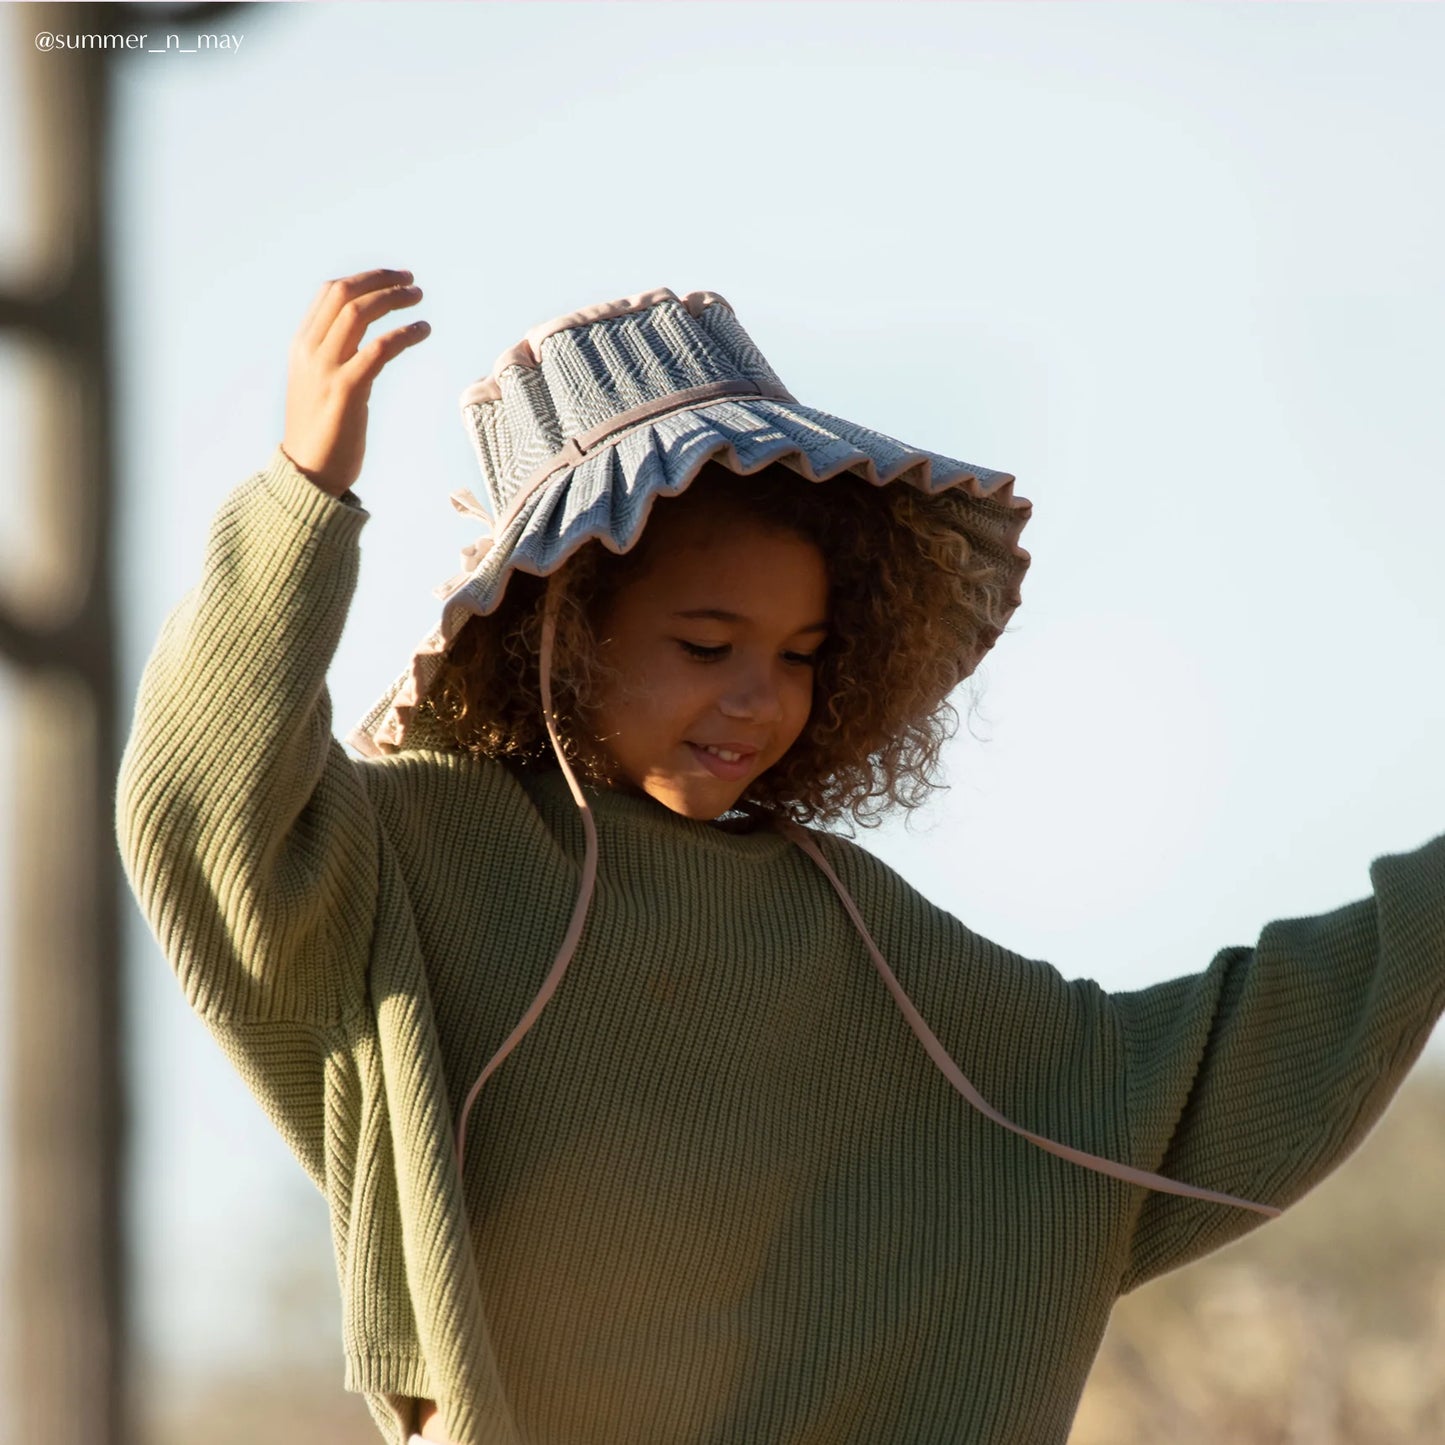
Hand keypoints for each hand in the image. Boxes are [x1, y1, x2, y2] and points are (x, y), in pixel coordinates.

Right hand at [281, 267, 429, 497]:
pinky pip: (378, 349)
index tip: (393, 279)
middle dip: (380, 281)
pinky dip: (403, 334)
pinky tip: (423, 330)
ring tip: (419, 299)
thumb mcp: (319, 385)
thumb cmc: (321, 433)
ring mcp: (325, 369)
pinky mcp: (346, 390)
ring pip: (359, 314)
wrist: (308, 474)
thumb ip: (334, 358)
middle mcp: (310, 351)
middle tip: (412, 282)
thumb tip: (360, 339)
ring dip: (393, 300)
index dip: (364, 279)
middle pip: (344, 294)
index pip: (330, 293)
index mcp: (302, 346)